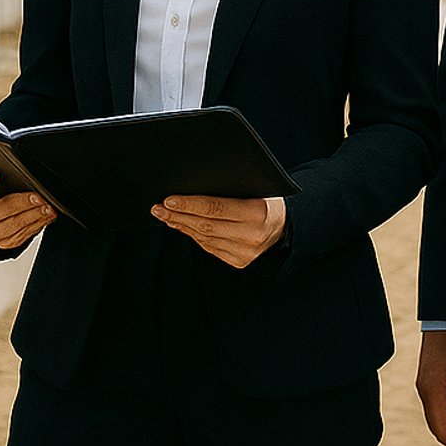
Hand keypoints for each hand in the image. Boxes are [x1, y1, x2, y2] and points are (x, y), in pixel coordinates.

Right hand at [0, 168, 53, 248]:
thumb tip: (23, 173)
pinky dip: (37, 225)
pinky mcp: (3, 243)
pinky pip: (21, 236)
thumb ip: (6, 175)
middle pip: (0, 210)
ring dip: (34, 216)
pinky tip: (46, 217)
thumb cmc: (1, 191)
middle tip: (39, 197)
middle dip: (22, 203)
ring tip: (48, 208)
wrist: (0, 211)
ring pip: (13, 226)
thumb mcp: (1, 180)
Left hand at [152, 194, 285, 267]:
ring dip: (182, 225)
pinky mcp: (239, 262)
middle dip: (178, 215)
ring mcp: (245, 253)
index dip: (190, 204)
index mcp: (259, 213)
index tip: (169, 199)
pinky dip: (193, 235)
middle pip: (205, 225)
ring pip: (204, 238)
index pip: (216, 208)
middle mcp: (252, 236)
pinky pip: (209, 247)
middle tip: (158, 207)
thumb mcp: (258, 188)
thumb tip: (195, 183)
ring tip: (165, 215)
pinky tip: (182, 226)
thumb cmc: (269, 201)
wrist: (286, 228)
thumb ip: (232, 187)